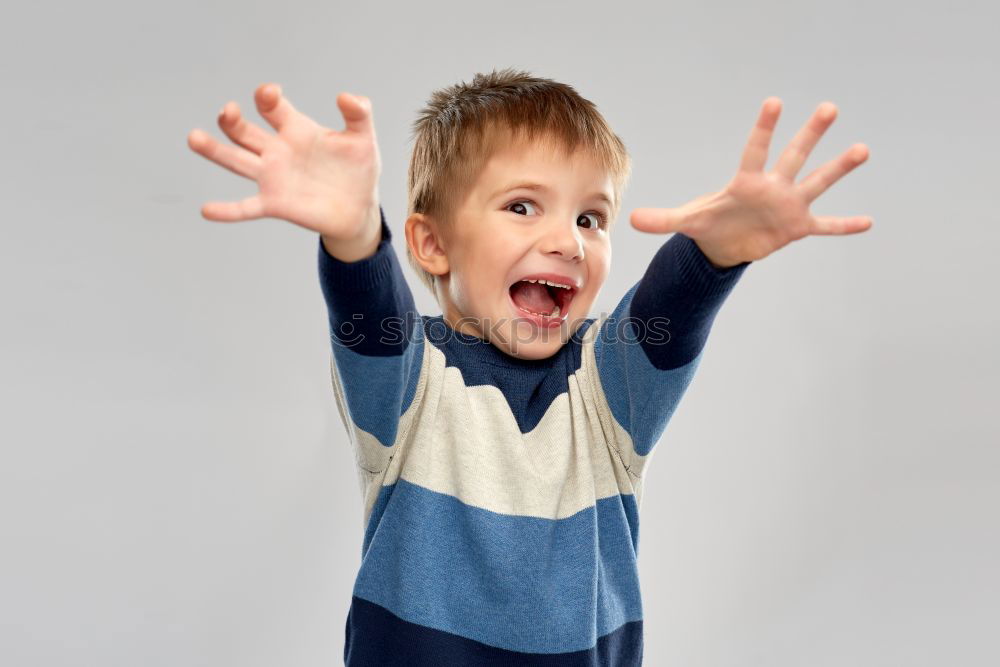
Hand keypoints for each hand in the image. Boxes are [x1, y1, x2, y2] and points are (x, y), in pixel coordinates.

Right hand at [187, 83, 381, 241]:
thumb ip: (359, 114)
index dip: (267, 97)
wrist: (359, 209)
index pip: (272, 107)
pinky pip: (246, 207)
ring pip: (236, 161)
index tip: (269, 93)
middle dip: (232, 120)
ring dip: (214, 150)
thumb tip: (346, 96)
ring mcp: (273, 178)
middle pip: (244, 131)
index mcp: (296, 129)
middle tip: (228, 111)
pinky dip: (227, 210)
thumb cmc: (359, 171)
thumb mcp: (364, 139)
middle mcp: (277, 151)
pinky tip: (207, 210)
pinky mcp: (275, 204)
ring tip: (194, 138)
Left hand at [630, 98, 871, 267]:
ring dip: (839, 168)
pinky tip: (869, 222)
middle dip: (810, 134)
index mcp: (746, 181)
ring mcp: (788, 205)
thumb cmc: (707, 224)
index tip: (774, 101)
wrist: (724, 245)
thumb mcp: (685, 222)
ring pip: (817, 182)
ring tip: (862, 149)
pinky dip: (844, 226)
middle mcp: (772, 187)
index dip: (764, 128)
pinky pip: (825, 225)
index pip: (755, 150)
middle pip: (794, 156)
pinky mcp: (797, 227)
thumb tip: (632, 221)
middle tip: (828, 107)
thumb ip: (662, 219)